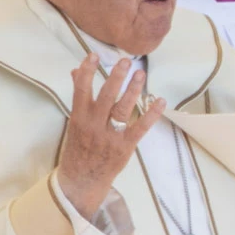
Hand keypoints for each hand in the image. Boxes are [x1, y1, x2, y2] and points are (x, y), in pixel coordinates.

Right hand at [56, 54, 165, 218]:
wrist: (82, 179)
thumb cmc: (78, 146)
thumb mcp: (75, 120)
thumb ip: (79, 95)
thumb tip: (77, 70)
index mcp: (79, 117)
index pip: (82, 90)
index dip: (88, 72)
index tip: (94, 55)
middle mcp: (94, 125)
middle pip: (106, 97)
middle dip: (116, 78)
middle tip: (126, 61)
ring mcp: (110, 136)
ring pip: (122, 110)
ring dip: (132, 90)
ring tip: (140, 74)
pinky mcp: (125, 146)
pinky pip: (139, 128)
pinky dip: (151, 114)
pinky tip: (159, 101)